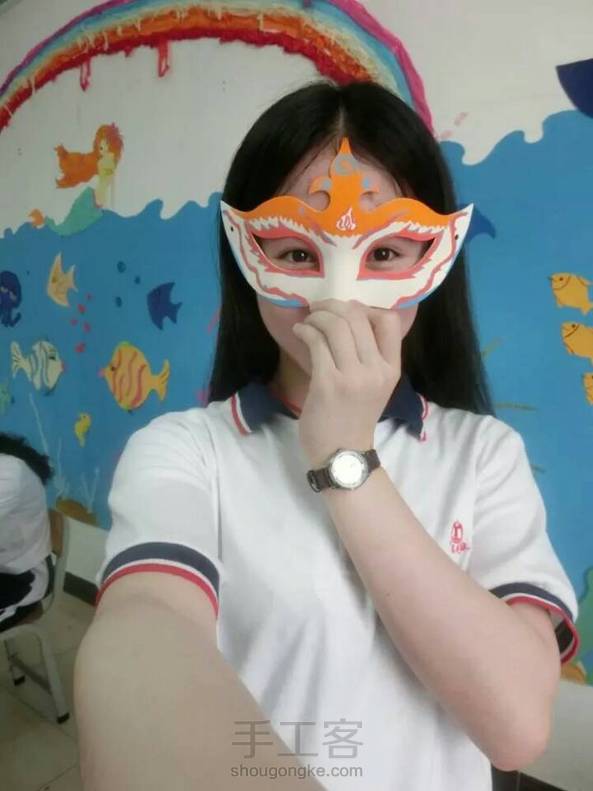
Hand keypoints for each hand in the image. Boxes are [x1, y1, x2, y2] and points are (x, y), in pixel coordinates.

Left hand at [292, 299, 402, 468]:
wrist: (342, 454)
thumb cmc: (354, 418)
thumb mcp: (375, 386)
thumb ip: (369, 356)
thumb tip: (345, 319)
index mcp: (391, 368)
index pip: (390, 321)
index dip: (366, 307)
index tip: (346, 311)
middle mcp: (376, 370)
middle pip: (357, 317)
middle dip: (333, 306)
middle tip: (318, 309)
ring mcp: (353, 377)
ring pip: (336, 326)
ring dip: (317, 316)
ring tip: (307, 321)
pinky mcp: (328, 383)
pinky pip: (316, 342)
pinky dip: (305, 331)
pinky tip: (300, 332)